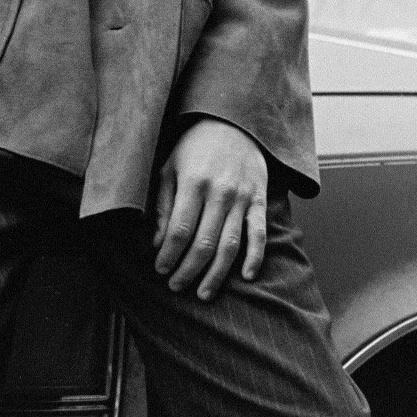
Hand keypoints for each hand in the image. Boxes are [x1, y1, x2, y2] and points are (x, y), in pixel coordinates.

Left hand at [152, 118, 267, 300]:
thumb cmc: (195, 148)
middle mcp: (220, 191)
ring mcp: (242, 197)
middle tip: (176, 286)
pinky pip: (258, 233)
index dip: (169, 254)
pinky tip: (245, 277)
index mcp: (194, 182)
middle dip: (188, 270)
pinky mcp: (259, 200)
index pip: (179, 229)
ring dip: (216, 274)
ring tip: (203, 293)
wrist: (233, 123)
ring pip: (230, 245)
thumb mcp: (170, 167)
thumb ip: (163, 204)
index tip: (160, 269)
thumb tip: (157, 242)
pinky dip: (254, 257)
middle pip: (203, 243)